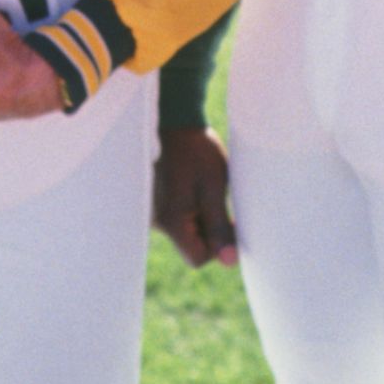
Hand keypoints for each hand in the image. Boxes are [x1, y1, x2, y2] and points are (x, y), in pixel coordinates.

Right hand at [152, 125, 236, 267]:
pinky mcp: (154, 205)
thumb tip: (230, 262)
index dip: (219, 245)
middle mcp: (156, 223)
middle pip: (192, 246)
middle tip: (218, 200)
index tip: (229, 220)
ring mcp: (152, 214)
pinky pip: (177, 219)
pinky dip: (189, 209)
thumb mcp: (214, 188)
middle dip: (210, 230)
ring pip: (185, 233)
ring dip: (200, 218)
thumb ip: (220, 227)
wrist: (173, 122)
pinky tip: (192, 186)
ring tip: (203, 188)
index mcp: (172, 222)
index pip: (199, 258)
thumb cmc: (196, 152)